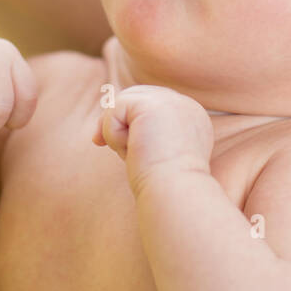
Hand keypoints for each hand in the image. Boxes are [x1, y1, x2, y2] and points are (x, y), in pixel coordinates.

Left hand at [93, 84, 213, 192]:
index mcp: (192, 118)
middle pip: (135, 97)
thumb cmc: (164, 186)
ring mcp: (171, 101)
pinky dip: (112, 132)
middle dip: (114, 119)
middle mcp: (185, 104)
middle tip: (98, 142)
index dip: (129, 122)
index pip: (152, 105)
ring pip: (123, 101)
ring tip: (130, 154)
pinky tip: (130, 149)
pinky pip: (115, 108)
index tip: (122, 147)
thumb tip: (105, 122)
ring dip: (116, 130)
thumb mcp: (156, 154)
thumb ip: (142, 133)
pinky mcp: (152, 103)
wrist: (175, 194)